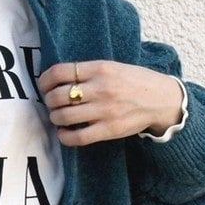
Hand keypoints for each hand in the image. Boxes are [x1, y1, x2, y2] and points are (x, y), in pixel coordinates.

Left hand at [37, 60, 183, 146]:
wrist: (161, 99)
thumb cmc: (134, 82)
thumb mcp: (112, 67)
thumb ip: (88, 72)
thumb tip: (58, 80)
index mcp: (100, 68)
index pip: (60, 72)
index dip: (44, 81)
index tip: (43, 86)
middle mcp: (101, 88)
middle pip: (58, 96)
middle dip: (49, 102)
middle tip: (52, 104)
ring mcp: (104, 110)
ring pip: (64, 116)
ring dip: (55, 118)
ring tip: (58, 118)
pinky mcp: (109, 129)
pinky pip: (77, 137)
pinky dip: (65, 137)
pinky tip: (64, 133)